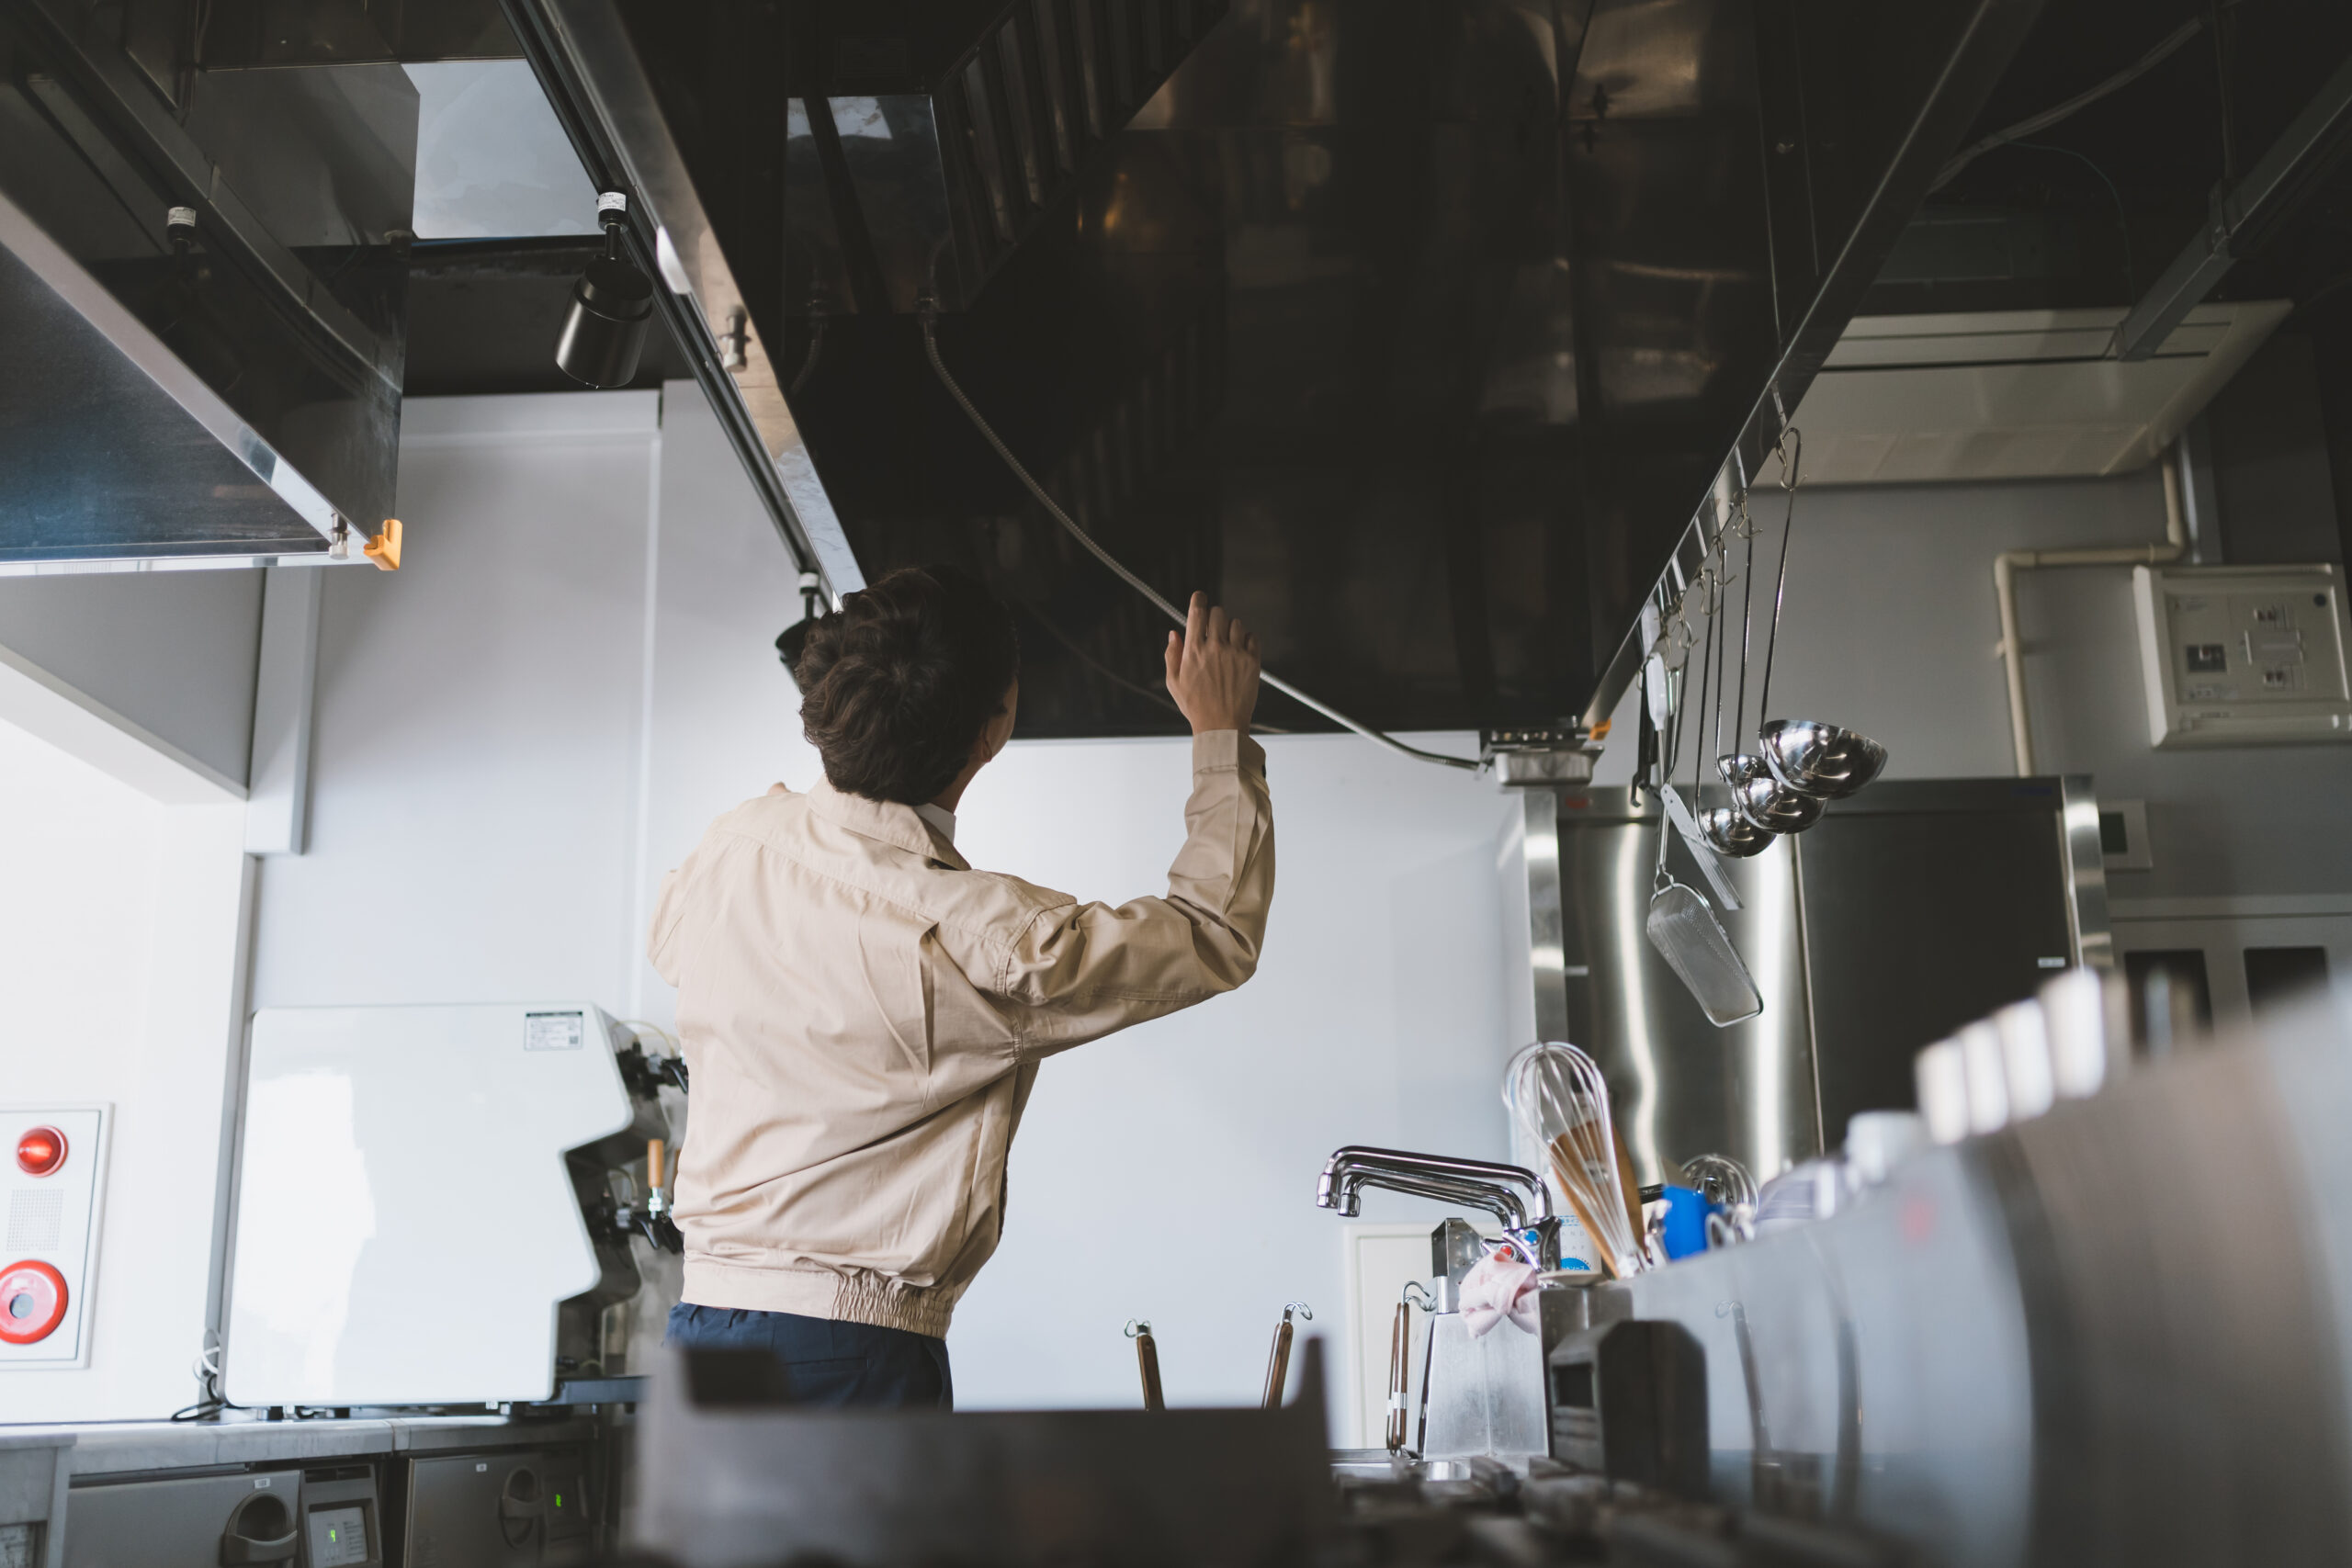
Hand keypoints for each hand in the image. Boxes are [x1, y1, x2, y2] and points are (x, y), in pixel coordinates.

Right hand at [1164, 592, 1260, 733]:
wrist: (1222, 726)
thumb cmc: (1196, 706)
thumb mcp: (1174, 682)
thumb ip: (1172, 655)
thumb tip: (1174, 633)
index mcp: (1194, 650)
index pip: (1197, 611)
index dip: (1198, 599)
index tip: (1200, 597)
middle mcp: (1216, 647)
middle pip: (1218, 612)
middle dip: (1214, 618)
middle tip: (1213, 631)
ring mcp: (1236, 653)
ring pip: (1236, 623)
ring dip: (1231, 630)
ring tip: (1227, 647)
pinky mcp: (1252, 662)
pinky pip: (1253, 637)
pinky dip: (1247, 640)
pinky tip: (1240, 652)